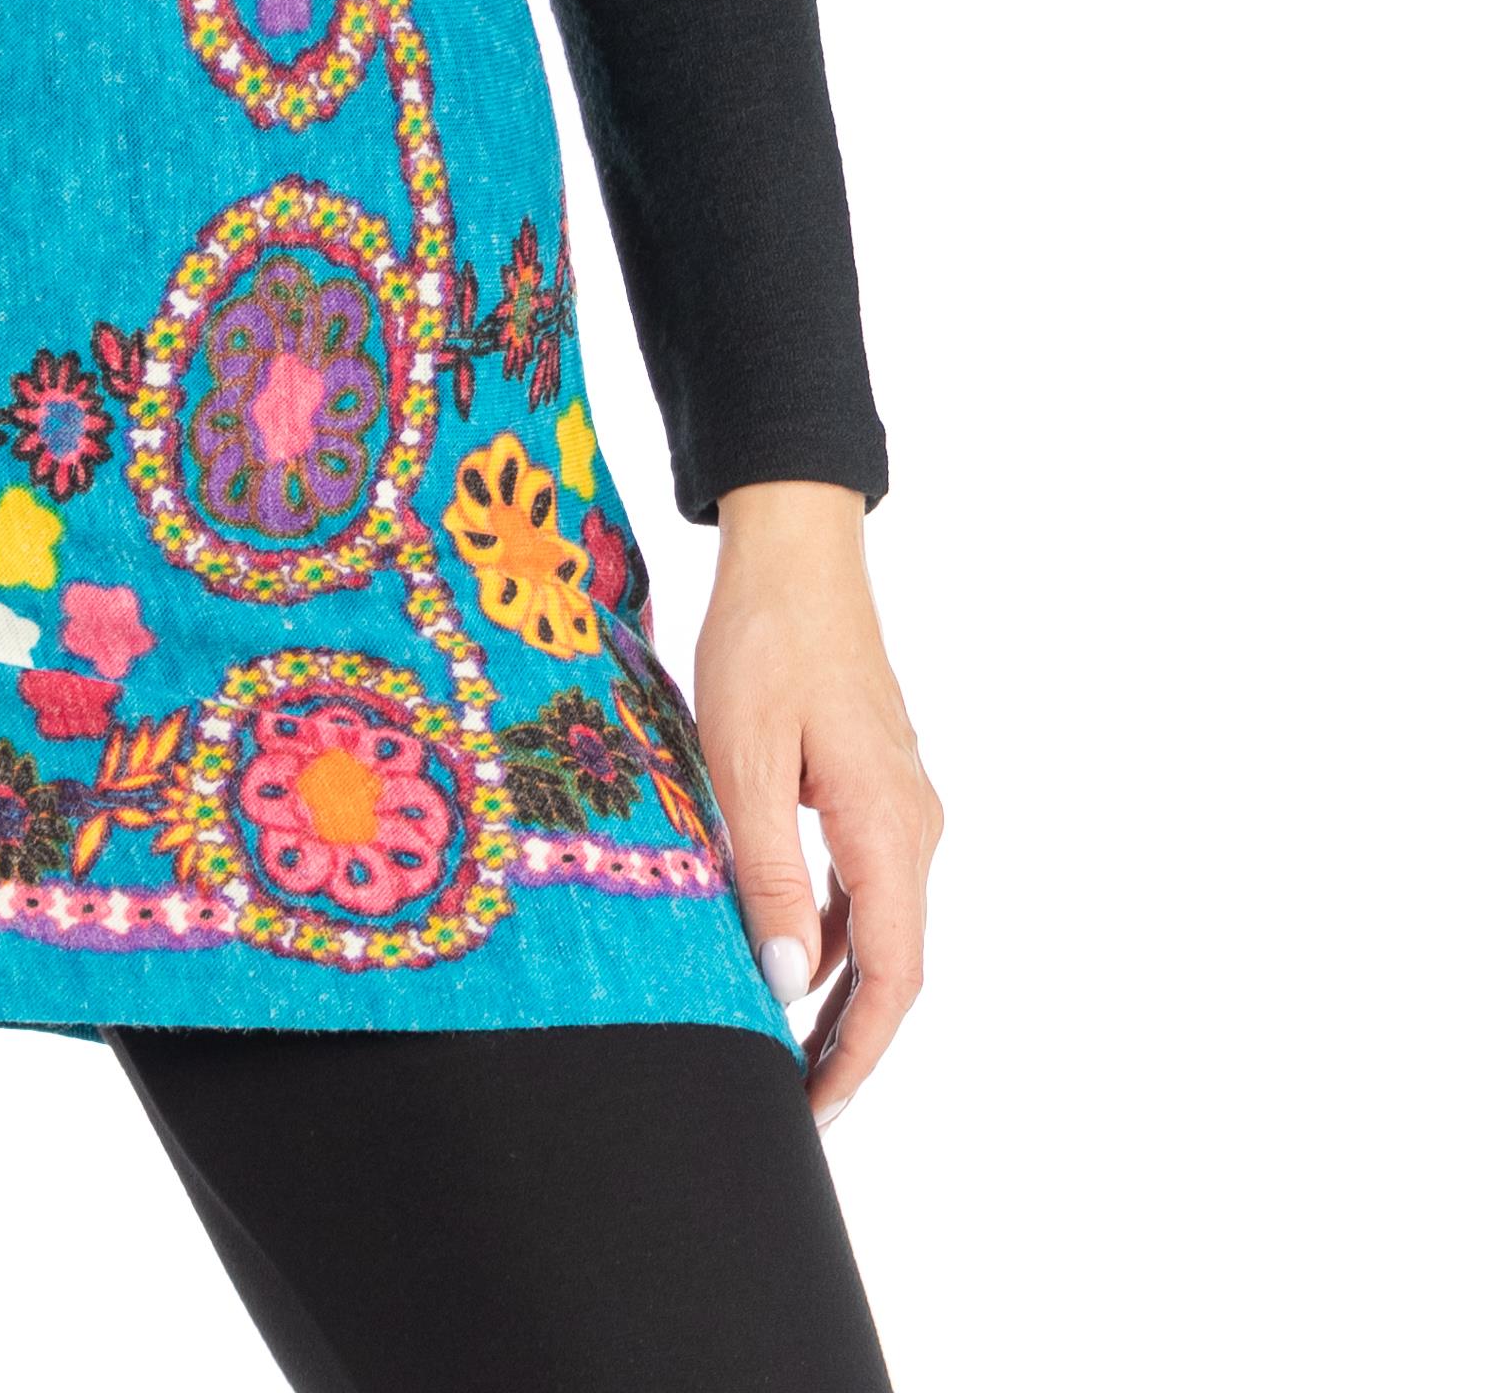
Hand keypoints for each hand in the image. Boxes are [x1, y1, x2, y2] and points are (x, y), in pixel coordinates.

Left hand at [692, 479, 940, 1125]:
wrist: (796, 549)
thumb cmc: (764, 641)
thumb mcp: (744, 758)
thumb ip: (769, 872)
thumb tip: (791, 981)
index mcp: (889, 826)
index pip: (893, 975)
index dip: (858, 1053)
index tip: (815, 1108)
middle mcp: (913, 824)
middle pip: (895, 961)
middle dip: (851, 1039)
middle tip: (795, 1101)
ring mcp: (901, 802)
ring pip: (882, 924)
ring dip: (843, 989)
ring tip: (786, 1048)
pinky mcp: (877, 783)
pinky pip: (866, 879)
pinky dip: (837, 930)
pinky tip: (791, 949)